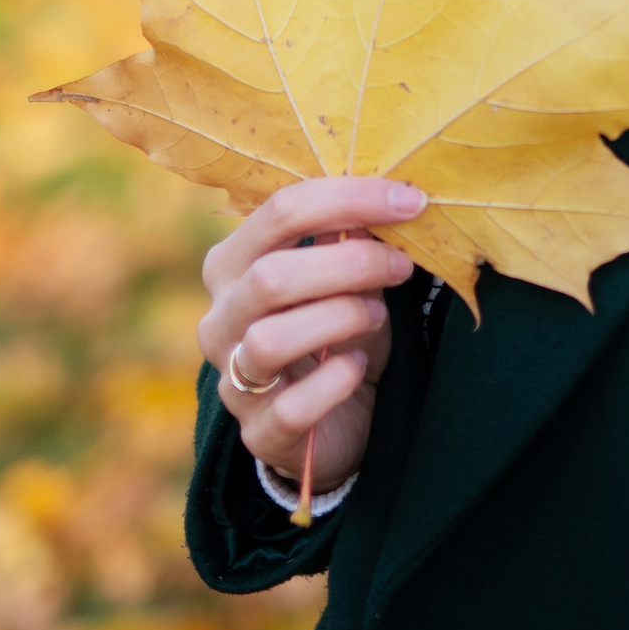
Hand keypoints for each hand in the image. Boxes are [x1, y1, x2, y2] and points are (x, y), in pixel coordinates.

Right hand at [199, 176, 424, 503]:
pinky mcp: (258, 433)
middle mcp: (220, 319)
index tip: (409, 201)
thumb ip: (351, 240)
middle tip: (400, 265)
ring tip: (376, 316)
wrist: (336, 420)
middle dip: (349, 264)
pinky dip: (335, 382)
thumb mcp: (347, 279)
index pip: (279, 212)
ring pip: (269, 340)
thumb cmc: (339, 332)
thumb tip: (386, 197)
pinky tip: (358, 368)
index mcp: (233, 264)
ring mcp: (233, 380)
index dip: (348, 198)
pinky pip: (292, 407)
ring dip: (339, 319)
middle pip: (270, 276)